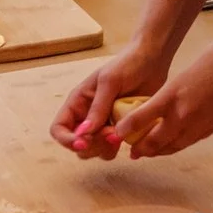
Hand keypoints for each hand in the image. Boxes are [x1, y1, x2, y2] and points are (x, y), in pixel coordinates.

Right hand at [50, 49, 169, 159]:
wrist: (152, 61)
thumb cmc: (127, 64)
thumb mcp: (110, 82)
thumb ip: (98, 107)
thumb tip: (84, 132)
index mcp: (78, 103)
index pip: (59, 129)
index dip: (67, 140)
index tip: (83, 143)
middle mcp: (88, 117)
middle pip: (77, 145)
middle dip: (92, 145)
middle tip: (112, 134)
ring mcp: (104, 125)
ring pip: (96, 151)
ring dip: (106, 148)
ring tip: (121, 134)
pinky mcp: (121, 130)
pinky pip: (114, 148)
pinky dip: (120, 147)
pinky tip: (130, 135)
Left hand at [108, 33, 212, 158]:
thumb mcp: (183, 75)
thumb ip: (171, 96)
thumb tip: (162, 109)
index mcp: (171, 96)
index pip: (141, 120)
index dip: (126, 131)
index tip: (116, 135)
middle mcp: (183, 115)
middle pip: (156, 142)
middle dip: (141, 150)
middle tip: (132, 153)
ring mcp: (200, 124)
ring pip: (174, 146)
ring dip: (159, 152)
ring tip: (149, 154)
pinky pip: (190, 142)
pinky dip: (178, 146)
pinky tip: (174, 144)